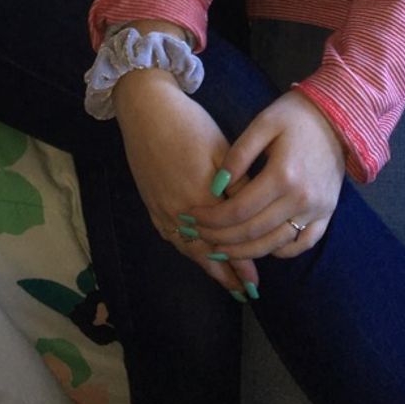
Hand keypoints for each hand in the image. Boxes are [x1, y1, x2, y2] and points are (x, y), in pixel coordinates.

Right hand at [114, 70, 256, 295]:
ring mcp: (161, 210)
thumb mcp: (222, 152)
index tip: (257, 283)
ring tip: (225, 284)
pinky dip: (186, 250)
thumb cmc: (190, 126)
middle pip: (206, 252)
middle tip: (245, 293)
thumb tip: (255, 216)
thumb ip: (238, 188)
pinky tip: (195, 255)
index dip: (242, 263)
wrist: (147, 110)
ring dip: (207, 267)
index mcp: (201, 201)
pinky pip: (171, 236)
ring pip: (187, 248)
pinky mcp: (151, 203)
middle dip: (226, 275)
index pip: (226, 242)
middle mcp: (179, 213)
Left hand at [186, 91, 345, 260]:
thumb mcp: (263, 124)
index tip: (192, 216)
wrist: (339, 115)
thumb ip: (238, 155)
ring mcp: (317, 210)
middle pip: (254, 232)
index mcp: (282, 176)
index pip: (239, 210)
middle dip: (221, 238)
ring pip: (275, 244)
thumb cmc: (296, 115)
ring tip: (222, 249)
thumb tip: (216, 186)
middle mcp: (301, 199)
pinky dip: (281, 251)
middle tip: (199, 236)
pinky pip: (303, 243)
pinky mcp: (327, 213)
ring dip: (246, 252)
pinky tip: (261, 247)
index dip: (212, 219)